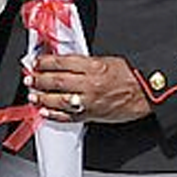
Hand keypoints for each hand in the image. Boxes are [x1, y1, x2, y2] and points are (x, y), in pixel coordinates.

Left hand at [26, 53, 150, 124]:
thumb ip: (84, 62)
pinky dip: (54, 115)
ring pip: (59, 100)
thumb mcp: (107, 60)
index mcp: (94, 66)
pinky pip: (69, 116)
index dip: (45, 62)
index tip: (36, 62)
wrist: (147, 93)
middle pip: (56, 81)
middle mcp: (90, 83)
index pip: (61, 62)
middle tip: (29, 78)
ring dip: (42, 98)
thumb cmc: (131, 76)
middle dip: (39, 80)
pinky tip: (45, 112)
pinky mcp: (92, 115)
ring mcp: (90, 101)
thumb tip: (62, 63)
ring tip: (33, 95)